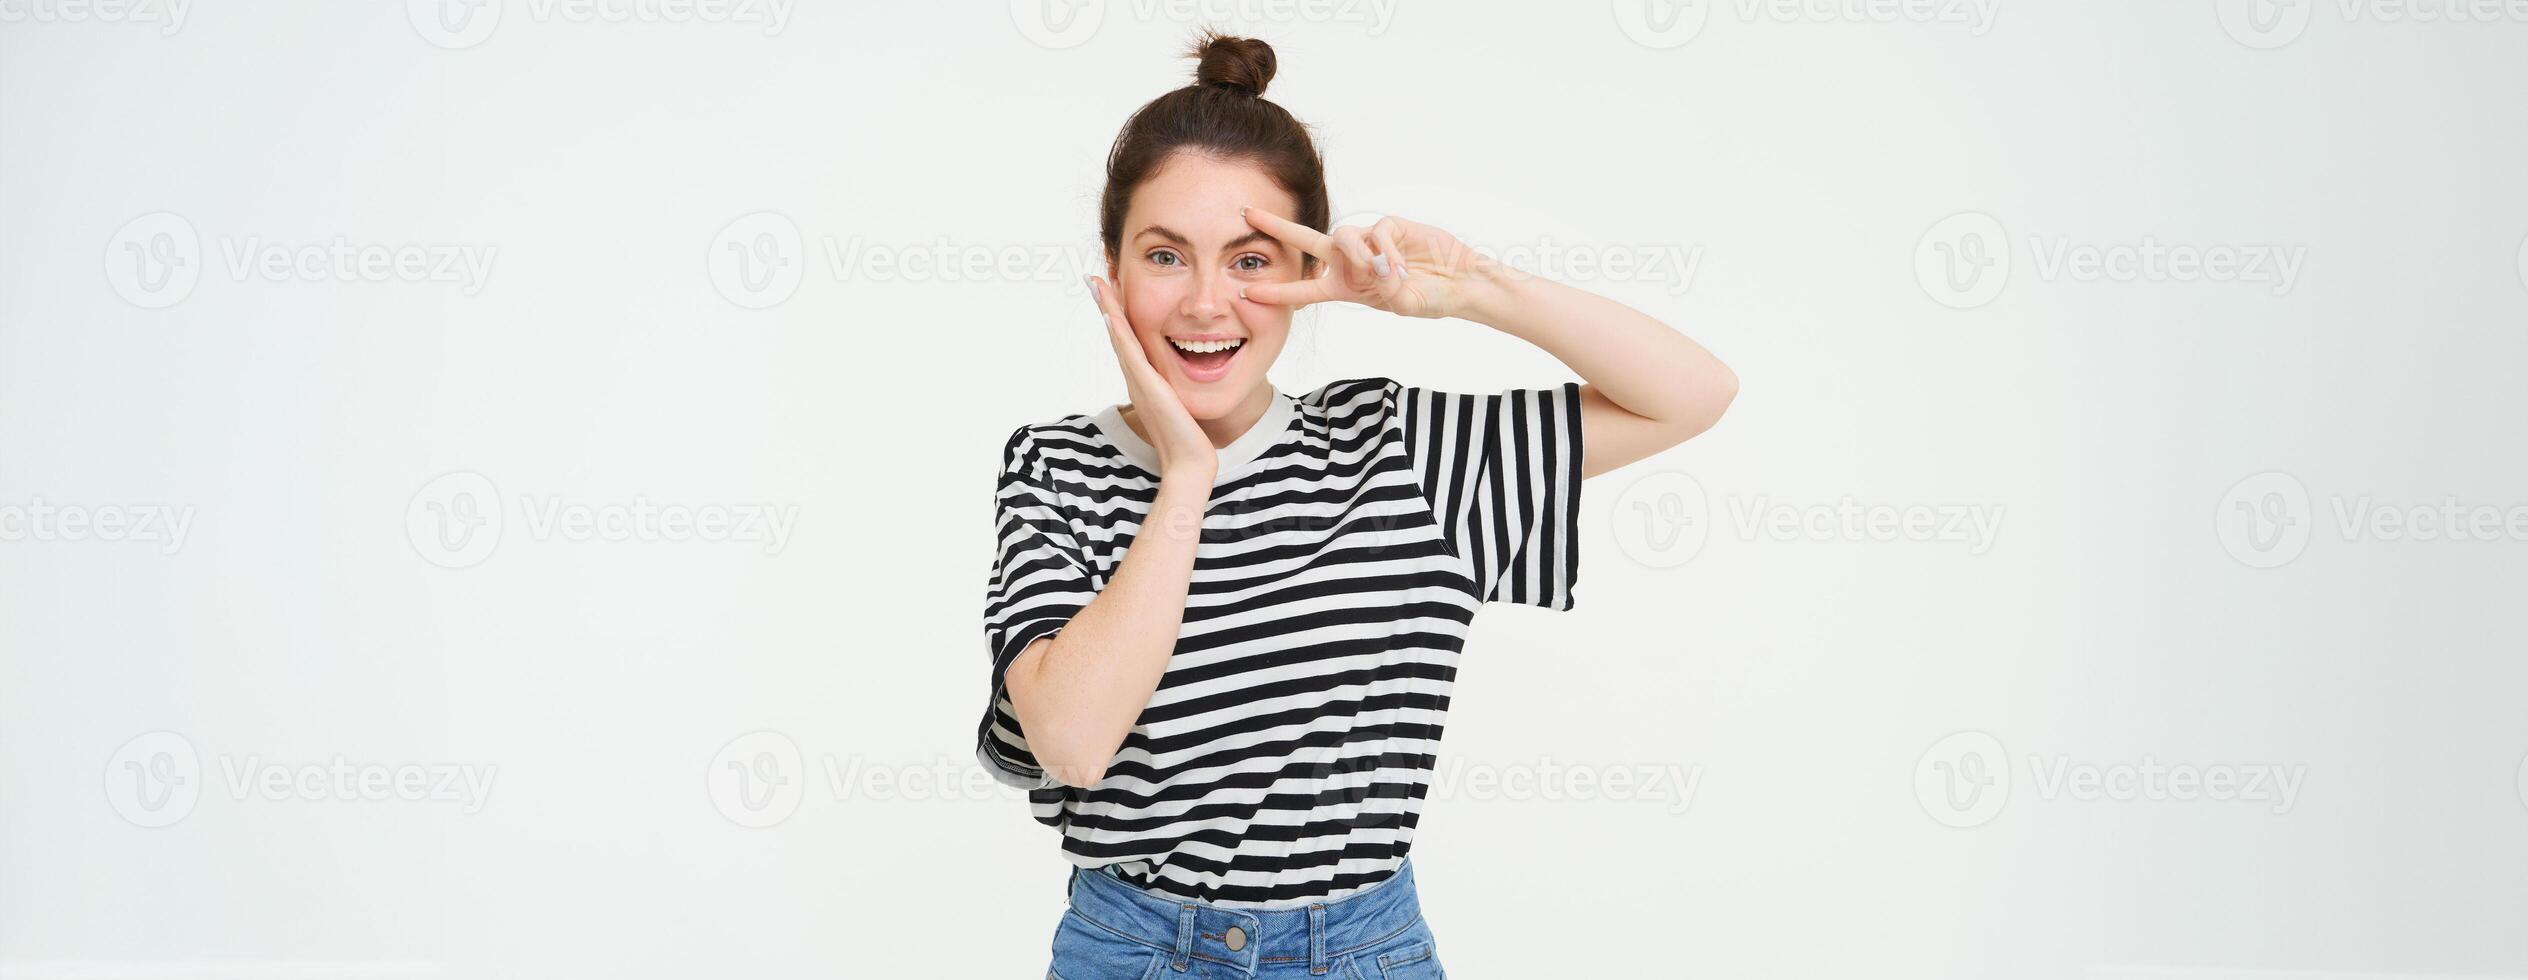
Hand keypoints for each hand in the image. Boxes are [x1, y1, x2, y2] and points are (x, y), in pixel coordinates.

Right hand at [1087, 274, 1215, 477]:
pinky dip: (1119, 332)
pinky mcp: (1147, 387)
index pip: (1129, 342)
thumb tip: (1187, 383)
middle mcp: (1137, 380)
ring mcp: (1139, 382)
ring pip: (1119, 339)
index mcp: (1144, 382)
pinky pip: (1130, 353)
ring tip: (1096, 284)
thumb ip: (1177, 393)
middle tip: (1094, 278)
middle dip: (1107, 306)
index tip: (1112, 292)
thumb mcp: (1181, 407)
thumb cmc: (1188, 440)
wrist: (1189, 465)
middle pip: (1118, 335)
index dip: (1118, 317)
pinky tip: (1111, 313)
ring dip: (1108, 310)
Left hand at [1239, 207, 1496, 319]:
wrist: (1458, 283)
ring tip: (1384, 275)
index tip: (1247, 292)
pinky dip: (1387, 252)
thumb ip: (1385, 289)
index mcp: (1345, 287)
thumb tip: (1376, 268)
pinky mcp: (1390, 225)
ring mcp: (1369, 241)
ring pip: (1344, 236)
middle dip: (1277, 227)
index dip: (1278, 291)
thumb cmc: (1429, 298)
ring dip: (1359, 256)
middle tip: (1247, 215)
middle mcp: (1351, 262)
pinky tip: (1402, 266)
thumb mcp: (1402, 303)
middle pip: (1306, 241)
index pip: (1305, 289)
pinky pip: (1377, 233)